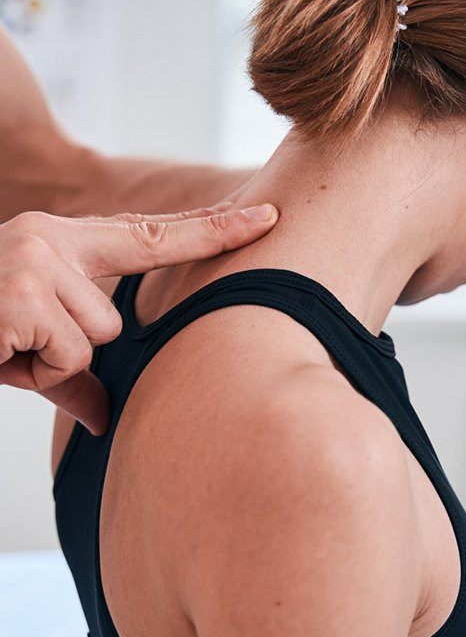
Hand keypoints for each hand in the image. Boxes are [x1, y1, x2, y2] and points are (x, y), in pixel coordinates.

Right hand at [0, 202, 277, 434]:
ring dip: (48, 360)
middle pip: (115, 319)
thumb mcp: (33, 348)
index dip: (216, 230)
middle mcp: (52, 239)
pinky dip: (30, 370)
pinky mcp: (20, 291)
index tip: (268, 217)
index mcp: (65, 243)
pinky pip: (65, 353)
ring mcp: (35, 259)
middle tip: (14, 341)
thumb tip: (114, 419)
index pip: (155, 236)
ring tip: (2, 344)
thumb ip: (81, 374)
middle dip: (70, 347)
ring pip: (94, 339)